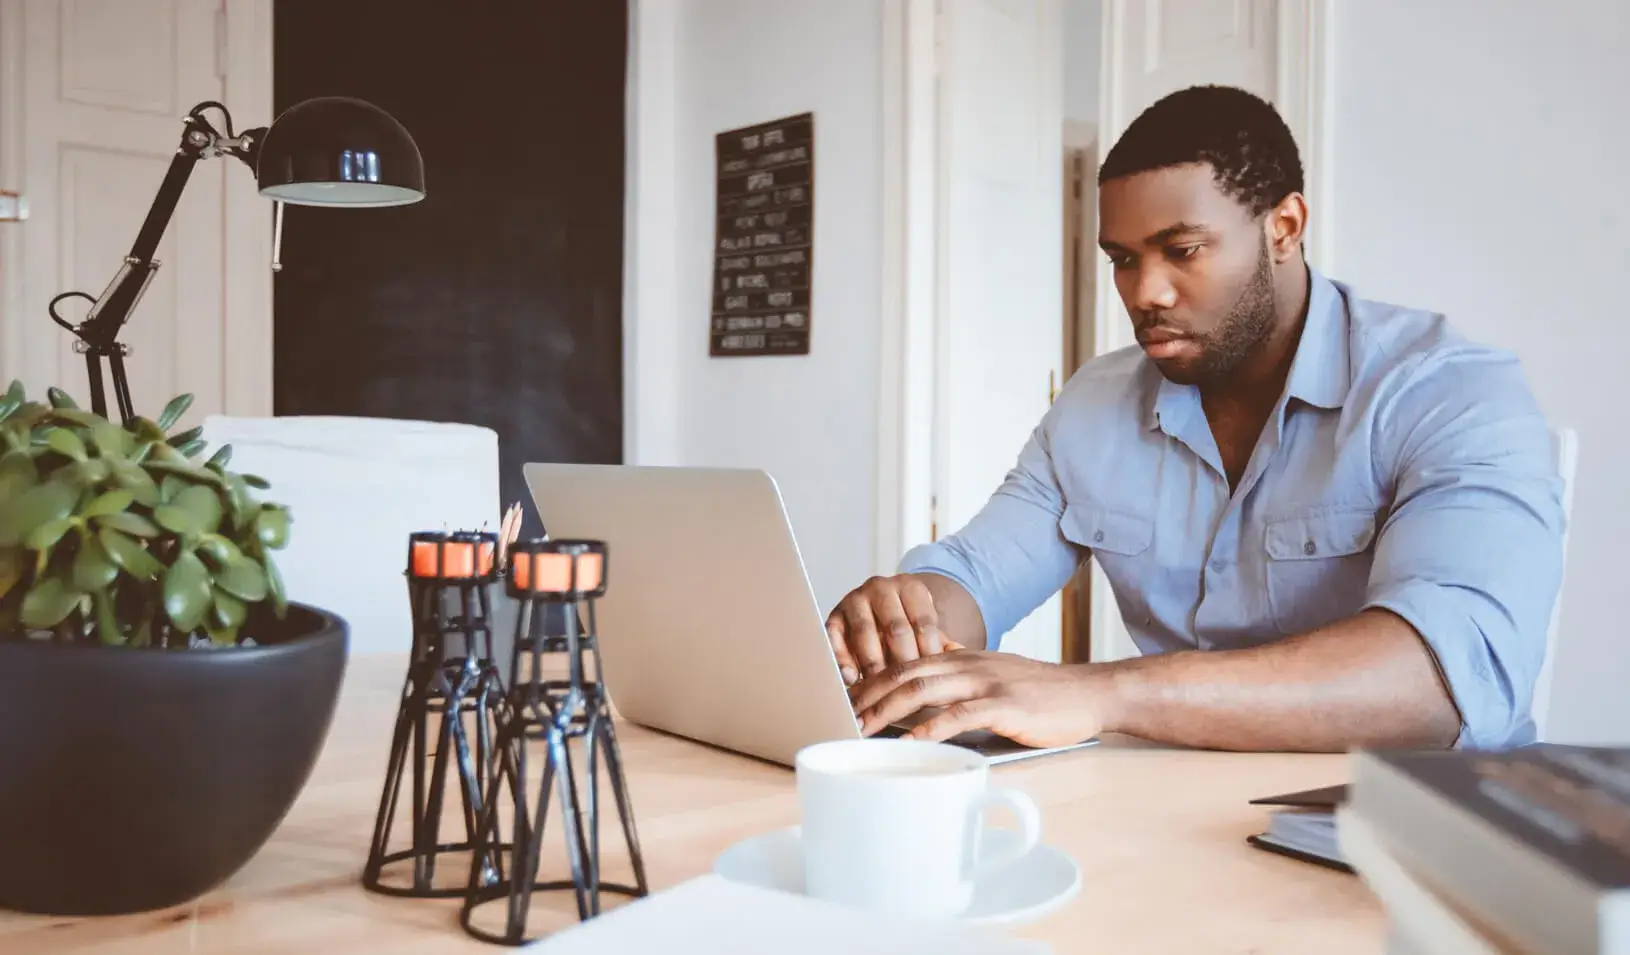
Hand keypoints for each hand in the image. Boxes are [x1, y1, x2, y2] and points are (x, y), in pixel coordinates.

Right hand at [825, 574, 948, 685]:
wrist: (880, 614)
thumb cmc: (909, 628)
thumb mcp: (927, 630)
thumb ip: (943, 645)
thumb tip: (958, 662)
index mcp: (910, 587)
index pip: (923, 622)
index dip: (929, 653)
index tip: (932, 678)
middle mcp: (881, 587)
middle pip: (895, 627)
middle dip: (902, 661)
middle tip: (908, 689)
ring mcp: (855, 599)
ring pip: (864, 631)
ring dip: (873, 663)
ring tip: (880, 688)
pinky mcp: (834, 615)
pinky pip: (834, 636)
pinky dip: (842, 658)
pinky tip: (851, 678)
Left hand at [849, 649, 1109, 748]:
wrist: (1087, 693)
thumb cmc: (1040, 690)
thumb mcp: (995, 669)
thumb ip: (963, 666)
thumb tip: (935, 656)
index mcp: (962, 657)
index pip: (905, 663)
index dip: (872, 679)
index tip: (846, 697)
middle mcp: (967, 664)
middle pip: (904, 672)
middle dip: (868, 694)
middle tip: (841, 714)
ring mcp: (985, 682)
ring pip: (923, 689)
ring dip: (888, 709)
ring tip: (862, 726)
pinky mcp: (1003, 705)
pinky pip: (959, 714)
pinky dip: (930, 728)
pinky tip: (911, 742)